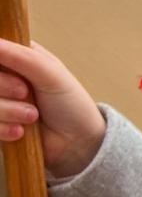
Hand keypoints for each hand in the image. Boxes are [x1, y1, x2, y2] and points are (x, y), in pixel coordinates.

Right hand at [0, 38, 105, 177]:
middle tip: (25, 92)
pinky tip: (21, 131)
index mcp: (14, 55)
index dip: (0, 65)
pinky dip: (3, 128)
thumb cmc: (70, 103)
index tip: (16, 76)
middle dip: (3, 86)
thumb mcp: (51, 74)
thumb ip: (21, 57)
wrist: (77, 141)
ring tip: (33, 116)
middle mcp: (2, 75)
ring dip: (7, 110)